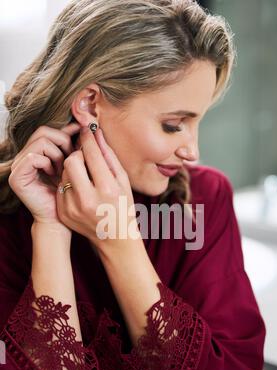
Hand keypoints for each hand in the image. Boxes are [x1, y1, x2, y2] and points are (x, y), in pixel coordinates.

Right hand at [8, 123, 80, 226]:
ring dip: (57, 154)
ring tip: (62, 169)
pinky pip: (33, 157)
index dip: (64, 131)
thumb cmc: (67, 194)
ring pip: (40, 142)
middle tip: (71, 158)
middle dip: (62, 142)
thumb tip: (79, 125)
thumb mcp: (71, 164)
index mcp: (35, 153)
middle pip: (42, 131)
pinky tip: (54, 175)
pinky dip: (48, 163)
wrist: (59, 219)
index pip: (47, 130)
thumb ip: (71, 146)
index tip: (80, 134)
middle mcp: (23, 157)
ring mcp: (18, 166)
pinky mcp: (17, 176)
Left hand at [56, 126, 139, 250]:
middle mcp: (87, 200)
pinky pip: (60, 187)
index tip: (86, 131)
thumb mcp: (123, 180)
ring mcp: (72, 208)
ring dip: (73, 170)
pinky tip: (80, 190)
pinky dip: (69, 184)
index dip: (88, 138)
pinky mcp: (63, 213)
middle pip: (71, 161)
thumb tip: (96, 133)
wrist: (115, 238)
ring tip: (85, 176)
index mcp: (107, 189)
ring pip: (63, 173)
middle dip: (78, 155)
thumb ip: (109, 156)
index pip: (91, 154)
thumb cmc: (123, 206)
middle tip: (86, 158)